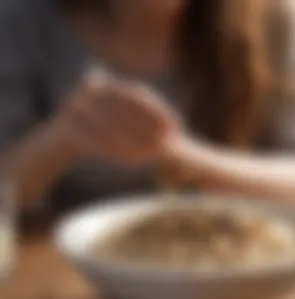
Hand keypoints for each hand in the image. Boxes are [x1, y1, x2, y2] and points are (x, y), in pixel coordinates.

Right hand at [50, 73, 180, 166]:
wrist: (58, 139)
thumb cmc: (98, 129)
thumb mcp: (118, 120)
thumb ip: (142, 123)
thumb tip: (175, 134)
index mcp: (104, 81)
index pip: (137, 94)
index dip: (159, 111)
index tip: (178, 127)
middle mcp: (88, 89)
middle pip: (126, 110)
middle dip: (150, 129)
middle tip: (169, 145)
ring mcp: (73, 107)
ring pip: (112, 128)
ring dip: (136, 144)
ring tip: (155, 157)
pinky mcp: (65, 130)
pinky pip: (97, 144)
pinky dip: (118, 153)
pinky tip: (136, 163)